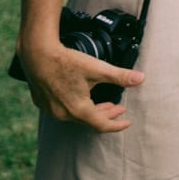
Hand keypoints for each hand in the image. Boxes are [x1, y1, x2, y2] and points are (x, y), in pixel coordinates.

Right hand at [17, 37, 140, 131]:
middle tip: (119, 108)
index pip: (102, 125)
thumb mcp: (97, 69)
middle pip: (89, 120)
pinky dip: (77, 106)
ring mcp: (50, 110)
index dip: (117, 125)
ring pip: (76, 116)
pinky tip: (81, 97)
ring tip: (104, 104)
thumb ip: (120, 76)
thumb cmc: (66, 62)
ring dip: (92, 110)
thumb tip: (141, 79)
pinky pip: (63, 110)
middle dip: (107, 115)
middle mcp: (63, 114)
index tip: (127, 122)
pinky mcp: (42, 102)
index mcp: (78, 109)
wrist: (37, 54)